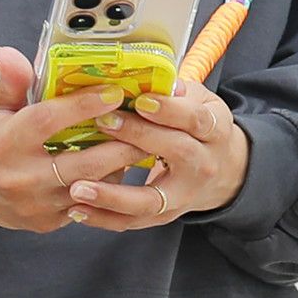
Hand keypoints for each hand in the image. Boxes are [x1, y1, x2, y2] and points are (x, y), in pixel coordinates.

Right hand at [0, 46, 153, 232]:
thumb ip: (9, 82)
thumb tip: (7, 52)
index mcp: (6, 143)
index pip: (49, 121)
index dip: (84, 105)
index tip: (114, 91)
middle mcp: (22, 177)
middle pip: (82, 162)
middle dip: (119, 144)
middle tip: (147, 125)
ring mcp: (37, 204)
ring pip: (91, 188)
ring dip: (119, 167)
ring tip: (144, 145)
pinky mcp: (48, 222)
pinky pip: (87, 206)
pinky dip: (106, 188)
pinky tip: (121, 168)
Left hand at [63, 78, 250, 229]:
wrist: (221, 170)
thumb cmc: (196, 125)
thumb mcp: (196, 101)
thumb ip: (174, 91)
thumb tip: (146, 76)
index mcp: (214, 130)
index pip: (195, 119)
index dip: (169, 110)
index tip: (140, 100)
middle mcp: (203, 165)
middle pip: (177, 153)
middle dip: (139, 137)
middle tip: (103, 124)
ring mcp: (184, 196)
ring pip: (151, 200)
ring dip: (112, 196)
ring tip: (77, 187)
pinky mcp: (165, 216)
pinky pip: (133, 222)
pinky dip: (104, 218)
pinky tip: (76, 210)